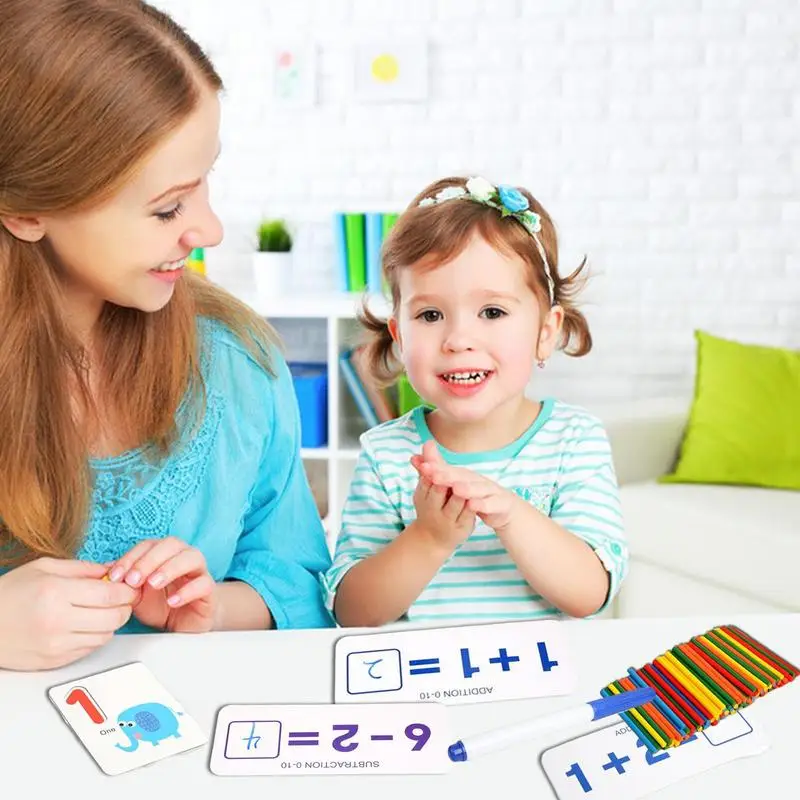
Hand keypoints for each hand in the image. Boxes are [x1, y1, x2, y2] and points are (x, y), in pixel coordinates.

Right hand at [0, 558, 136, 670]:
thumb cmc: (8, 594)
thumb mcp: (44, 568)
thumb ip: (82, 569)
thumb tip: (112, 570)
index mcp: (56, 593)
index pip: (110, 594)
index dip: (127, 590)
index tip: (130, 586)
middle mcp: (58, 621)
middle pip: (114, 617)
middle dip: (125, 607)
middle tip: (122, 599)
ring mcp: (56, 645)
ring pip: (106, 636)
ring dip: (111, 623)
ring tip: (101, 611)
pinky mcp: (54, 662)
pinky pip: (90, 649)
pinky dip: (95, 636)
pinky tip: (86, 625)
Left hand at [107, 537, 217, 632]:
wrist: (182, 624)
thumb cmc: (160, 604)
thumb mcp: (137, 594)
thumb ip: (125, 582)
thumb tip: (103, 572)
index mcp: (165, 553)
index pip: (148, 545)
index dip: (131, 557)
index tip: (114, 576)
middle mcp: (184, 556)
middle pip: (172, 544)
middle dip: (150, 560)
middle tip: (133, 580)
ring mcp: (199, 571)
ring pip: (192, 557)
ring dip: (170, 568)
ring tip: (153, 584)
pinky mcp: (209, 590)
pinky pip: (204, 584)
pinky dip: (187, 591)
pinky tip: (173, 601)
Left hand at [413, 441, 518, 531]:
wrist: (504, 508)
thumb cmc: (476, 495)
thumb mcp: (456, 485)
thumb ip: (436, 472)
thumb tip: (413, 457)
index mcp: (464, 475)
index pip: (448, 470)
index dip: (436, 468)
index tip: (422, 467)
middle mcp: (476, 479)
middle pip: (462, 476)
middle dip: (448, 476)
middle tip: (434, 476)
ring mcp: (490, 490)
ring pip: (478, 488)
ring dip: (468, 488)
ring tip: (456, 489)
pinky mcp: (501, 502)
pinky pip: (492, 503)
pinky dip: (484, 504)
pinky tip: (474, 505)